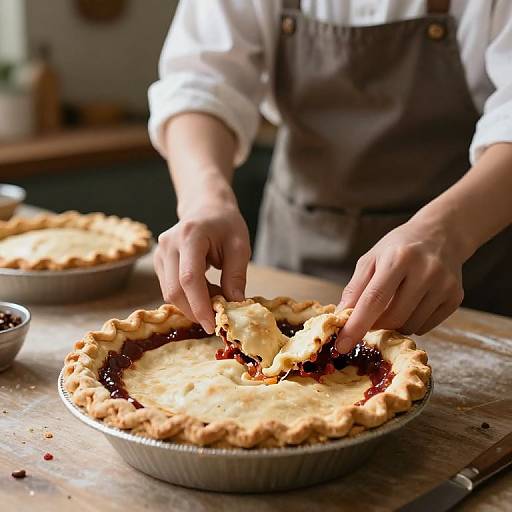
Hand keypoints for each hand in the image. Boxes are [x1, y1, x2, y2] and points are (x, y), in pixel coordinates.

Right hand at [154, 198, 250, 333]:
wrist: (206, 207)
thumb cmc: (225, 224)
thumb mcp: (239, 246)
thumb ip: (236, 276)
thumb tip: (233, 305)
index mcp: (190, 236)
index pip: (189, 278)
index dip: (199, 305)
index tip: (212, 325)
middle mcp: (168, 244)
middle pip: (175, 290)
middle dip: (195, 310)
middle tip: (218, 317)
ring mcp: (160, 253)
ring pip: (170, 293)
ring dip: (193, 304)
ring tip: (216, 296)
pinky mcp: (158, 262)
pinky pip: (170, 288)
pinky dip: (189, 297)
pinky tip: (206, 290)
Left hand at [335, 216, 465, 352]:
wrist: (440, 235)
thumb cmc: (398, 248)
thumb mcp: (371, 259)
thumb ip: (355, 289)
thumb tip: (342, 318)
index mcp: (399, 258)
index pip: (374, 300)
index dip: (356, 325)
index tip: (342, 345)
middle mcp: (425, 271)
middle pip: (393, 318)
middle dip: (376, 324)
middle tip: (370, 316)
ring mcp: (444, 285)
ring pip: (409, 327)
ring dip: (394, 324)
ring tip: (395, 302)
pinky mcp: (455, 298)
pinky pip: (425, 327)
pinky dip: (412, 322)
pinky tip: (412, 303)